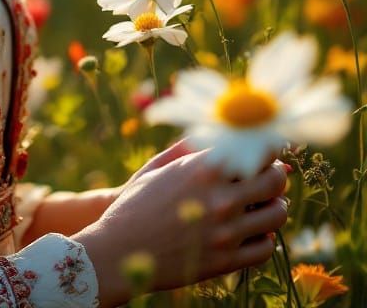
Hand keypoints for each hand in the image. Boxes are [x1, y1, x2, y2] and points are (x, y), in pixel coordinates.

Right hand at [72, 147, 287, 307]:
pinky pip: (266, 247)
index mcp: (202, 170)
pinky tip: (253, 232)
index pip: (255, 150)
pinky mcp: (227, 262)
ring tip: (264, 204)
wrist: (119, 250)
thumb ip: (189, 149)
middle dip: (276, 174)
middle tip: (270, 175)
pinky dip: (265, 238)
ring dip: (275, 205)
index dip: (266, 147)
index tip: (266, 149)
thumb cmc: (135, 203)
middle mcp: (220, 199)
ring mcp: (226, 232)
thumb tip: (219, 135)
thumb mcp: (157, 168)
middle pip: (274, 180)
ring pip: (276, 214)